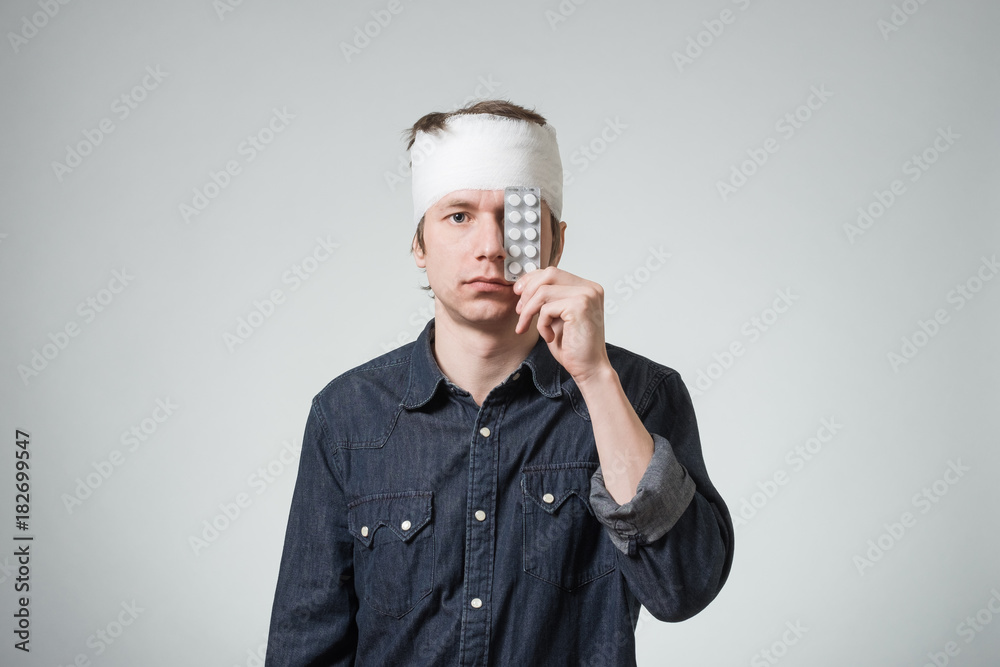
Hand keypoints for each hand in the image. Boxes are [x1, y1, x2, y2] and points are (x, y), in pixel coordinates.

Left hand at [513, 267, 611, 383]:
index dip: (531, 280)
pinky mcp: (579, 306)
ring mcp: (586, 295)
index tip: (518, 294)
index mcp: (587, 287)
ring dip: (529, 311)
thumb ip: (547, 299)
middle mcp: (590, 288)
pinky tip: (549, 337)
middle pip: (548, 274)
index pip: (553, 272)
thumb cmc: (573, 346)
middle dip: (528, 292)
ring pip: (543, 291)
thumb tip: (523, 285)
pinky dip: (541, 325)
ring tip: (527, 327)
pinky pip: (546, 309)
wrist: (589, 369)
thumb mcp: (556, 316)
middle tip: (519, 312)